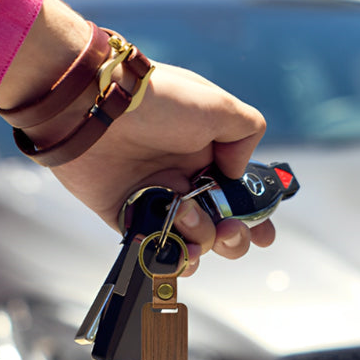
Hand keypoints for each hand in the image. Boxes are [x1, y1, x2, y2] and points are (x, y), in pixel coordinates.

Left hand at [0, 0, 274, 275]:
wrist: (95, 106)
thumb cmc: (158, 101)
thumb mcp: (217, 105)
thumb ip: (245, 134)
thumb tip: (238, 172)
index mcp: (207, 154)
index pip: (238, 192)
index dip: (254, 215)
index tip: (264, 233)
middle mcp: (183, 178)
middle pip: (219, 223)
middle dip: (234, 236)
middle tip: (230, 230)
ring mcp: (156, 197)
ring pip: (190, 239)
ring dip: (202, 239)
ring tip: (187, 216)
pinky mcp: (126, 213)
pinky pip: (153, 245)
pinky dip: (170, 257)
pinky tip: (179, 253)